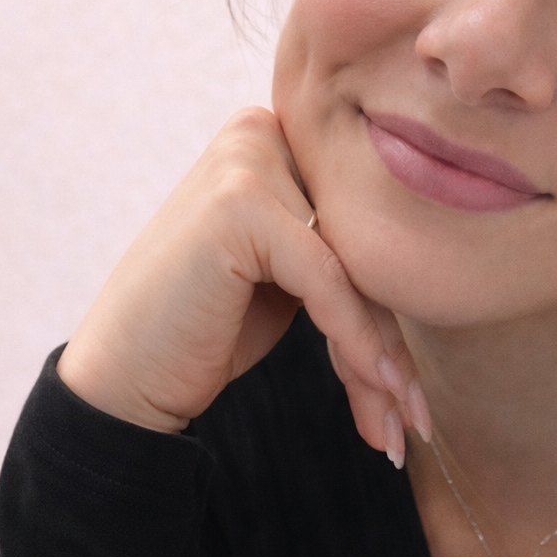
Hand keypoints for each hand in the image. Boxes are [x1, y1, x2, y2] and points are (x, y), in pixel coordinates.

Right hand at [56, 108, 428, 461]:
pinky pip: (329, 283)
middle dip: (389, 342)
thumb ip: (339, 247)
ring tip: (403, 424)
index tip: (413, 387)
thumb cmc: (203, 328)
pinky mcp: (242, 204)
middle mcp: (260, 132)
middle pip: (361, 245)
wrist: (122, 378)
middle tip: (414, 417)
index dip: (389, 309)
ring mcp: (247, 160)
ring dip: (383, 359)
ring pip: (353, 269)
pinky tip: (380, 397)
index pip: (359, 224)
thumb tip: (433, 258)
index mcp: (273, 136)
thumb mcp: (284, 275)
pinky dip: (358, 345)